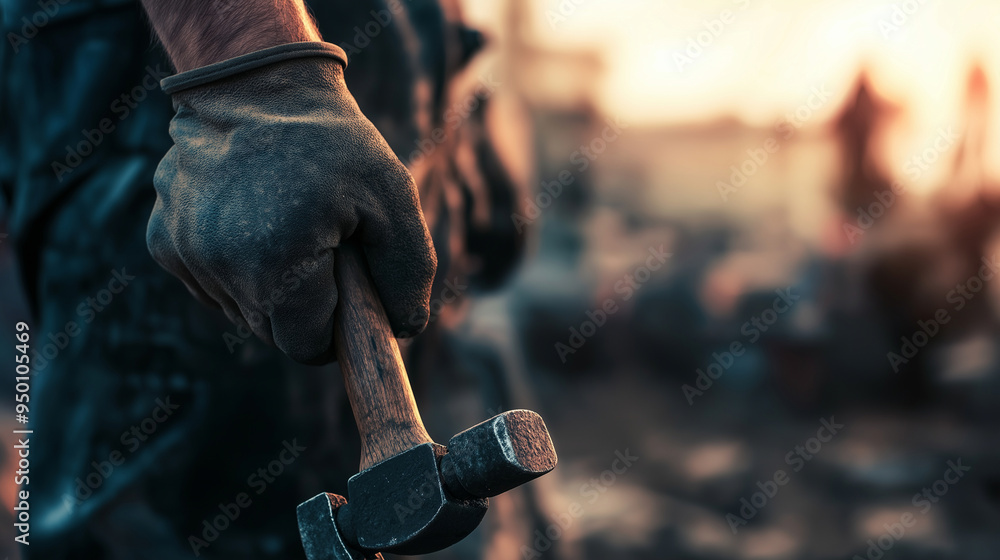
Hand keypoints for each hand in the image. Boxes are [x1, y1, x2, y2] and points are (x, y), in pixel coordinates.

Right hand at [147, 43, 436, 363]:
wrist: (256, 84)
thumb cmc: (333, 143)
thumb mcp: (393, 198)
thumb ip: (408, 273)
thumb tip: (403, 330)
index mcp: (275, 261)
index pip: (305, 345)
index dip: (333, 328)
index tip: (346, 293)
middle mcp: (219, 264)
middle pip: (272, 331)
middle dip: (304, 305)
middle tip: (321, 249)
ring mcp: (184, 252)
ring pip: (240, 310)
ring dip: (268, 286)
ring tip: (286, 226)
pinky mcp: (163, 241)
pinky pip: (211, 283)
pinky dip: (234, 267)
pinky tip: (249, 221)